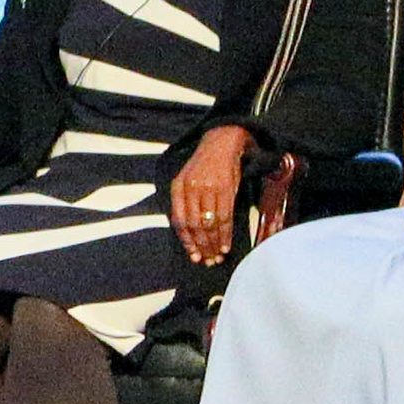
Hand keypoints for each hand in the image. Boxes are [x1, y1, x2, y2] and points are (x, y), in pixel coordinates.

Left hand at [170, 125, 252, 266]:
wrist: (222, 142)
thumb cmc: (205, 165)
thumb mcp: (188, 180)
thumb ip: (186, 203)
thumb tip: (191, 234)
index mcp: (178, 187)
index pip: (180, 221)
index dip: (187, 241)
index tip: (193, 255)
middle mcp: (191, 188)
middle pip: (195, 225)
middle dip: (201, 246)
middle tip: (206, 261)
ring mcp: (208, 189)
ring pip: (209, 224)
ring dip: (213, 244)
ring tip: (216, 257)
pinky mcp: (224, 189)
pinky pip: (224, 217)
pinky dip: (225, 234)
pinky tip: (225, 246)